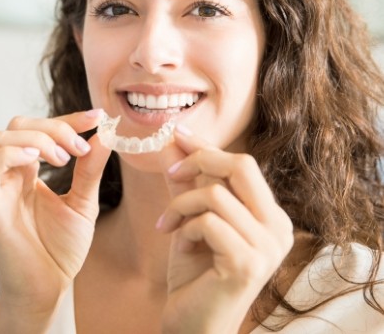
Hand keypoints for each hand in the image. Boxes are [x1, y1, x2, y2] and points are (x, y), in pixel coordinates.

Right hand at [0, 110, 110, 328]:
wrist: (48, 287)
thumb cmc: (61, 247)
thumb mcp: (83, 202)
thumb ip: (89, 170)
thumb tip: (104, 136)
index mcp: (31, 171)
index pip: (43, 129)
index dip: (69, 118)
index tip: (97, 117)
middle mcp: (11, 174)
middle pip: (19, 125)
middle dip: (55, 126)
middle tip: (79, 147)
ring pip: (1, 138)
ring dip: (38, 139)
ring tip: (63, 159)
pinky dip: (12, 154)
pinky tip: (38, 162)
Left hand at [157, 127, 293, 333]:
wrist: (194, 324)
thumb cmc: (196, 271)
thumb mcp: (190, 218)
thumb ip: (185, 182)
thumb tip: (172, 142)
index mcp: (270, 215)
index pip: (242, 164)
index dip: (207, 146)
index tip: (178, 133)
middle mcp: (278, 227)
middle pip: (241, 165)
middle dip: (200, 160)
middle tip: (171, 173)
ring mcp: (268, 246)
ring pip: (216, 194)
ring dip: (181, 204)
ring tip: (168, 224)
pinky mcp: (249, 263)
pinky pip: (208, 221)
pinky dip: (185, 227)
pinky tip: (179, 245)